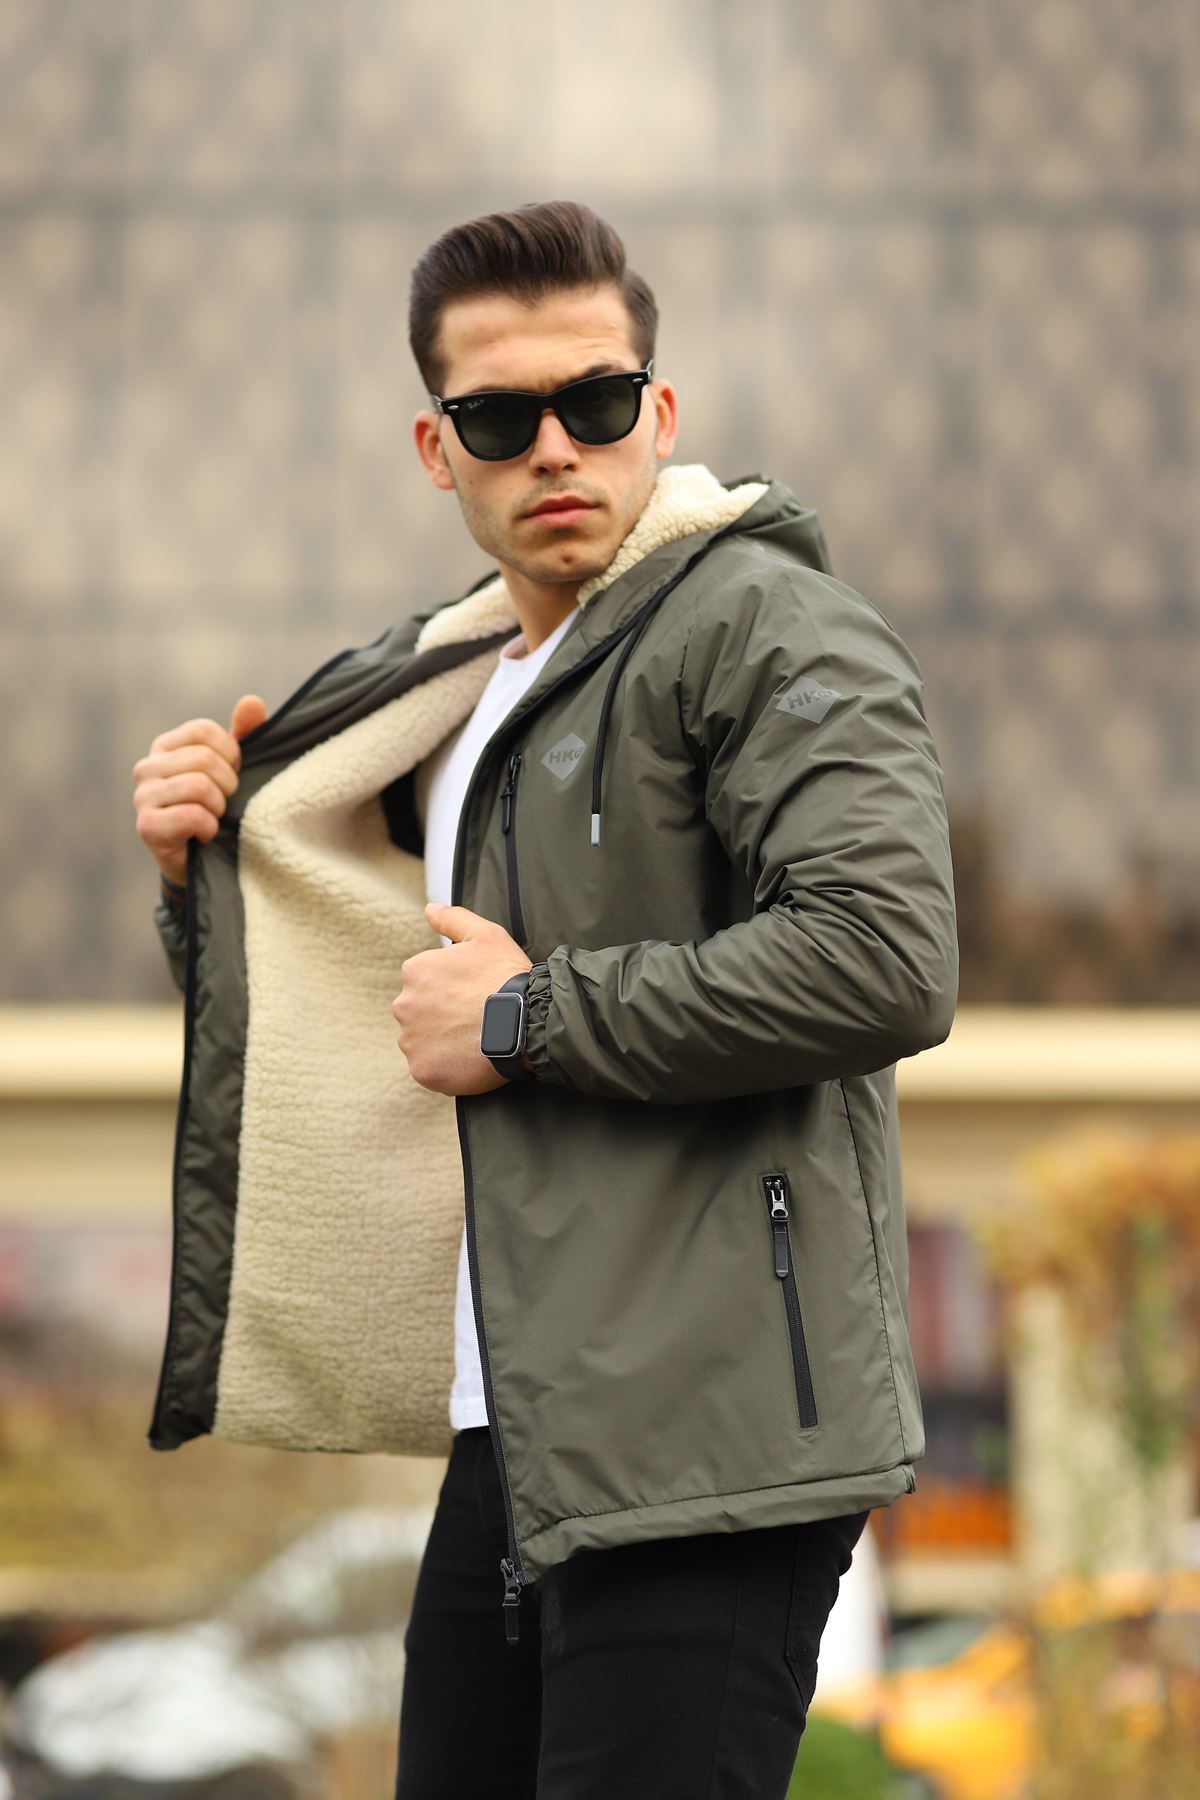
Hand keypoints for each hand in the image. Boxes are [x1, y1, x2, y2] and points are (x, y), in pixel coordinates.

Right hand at [133, 693, 267, 885]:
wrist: (203, 860)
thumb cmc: (218, 806)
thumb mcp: (234, 768)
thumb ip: (244, 734)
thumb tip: (252, 701)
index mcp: (166, 747)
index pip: (204, 731)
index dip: (231, 754)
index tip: (233, 774)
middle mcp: (146, 767)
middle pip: (204, 759)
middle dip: (228, 785)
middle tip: (224, 802)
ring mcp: (142, 797)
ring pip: (200, 786)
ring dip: (219, 808)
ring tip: (214, 818)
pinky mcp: (146, 826)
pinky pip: (192, 815)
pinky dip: (209, 827)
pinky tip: (205, 834)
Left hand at [392, 902, 532, 1095]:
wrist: (525, 1021)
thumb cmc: (506, 977)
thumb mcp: (486, 935)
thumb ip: (453, 919)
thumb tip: (429, 909)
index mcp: (415, 971)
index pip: (425, 983)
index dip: (452, 990)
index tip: (473, 995)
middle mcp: (404, 1005)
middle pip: (420, 1013)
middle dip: (442, 1016)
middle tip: (474, 1019)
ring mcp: (411, 1041)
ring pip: (423, 1042)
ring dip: (443, 1042)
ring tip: (474, 1040)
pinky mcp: (423, 1070)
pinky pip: (430, 1069)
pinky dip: (446, 1067)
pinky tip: (470, 1059)